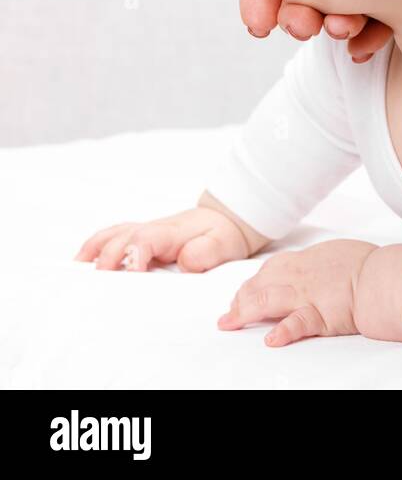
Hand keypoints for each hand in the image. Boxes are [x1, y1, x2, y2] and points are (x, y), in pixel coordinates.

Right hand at [73, 202, 260, 272]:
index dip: (134, 254)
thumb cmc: (222, 235)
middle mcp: (154, 229)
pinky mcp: (143, 238)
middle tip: (98, 280)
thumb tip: (184, 262)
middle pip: (123, 237)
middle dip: (108, 258)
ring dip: (94, 249)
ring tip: (76, 269)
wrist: (226, 220)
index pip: (146, 239)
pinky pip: (115, 237)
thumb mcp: (222, 245)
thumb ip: (204, 253)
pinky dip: (96, 246)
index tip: (130, 272)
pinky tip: (84, 261)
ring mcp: (146, 232)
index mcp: (171, 232)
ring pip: (114, 234)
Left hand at [216, 240, 377, 345]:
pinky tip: (270, 340)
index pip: (268, 271)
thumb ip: (315, 262)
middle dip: (240, 301)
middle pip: (260, 285)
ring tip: (231, 324)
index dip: (251, 285)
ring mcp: (308, 295)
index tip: (241, 296)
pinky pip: (297, 322)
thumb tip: (309, 268)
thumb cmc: (364, 265)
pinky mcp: (321, 315)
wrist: (381, 277)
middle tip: (228, 317)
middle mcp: (300, 276)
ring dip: (245, 312)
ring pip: (268, 299)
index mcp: (304, 260)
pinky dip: (282, 331)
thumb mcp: (334, 253)